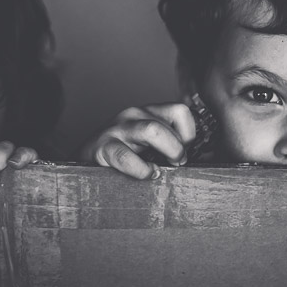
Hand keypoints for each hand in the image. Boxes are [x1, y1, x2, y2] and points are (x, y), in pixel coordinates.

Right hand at [76, 103, 196, 178]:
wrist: (82, 164)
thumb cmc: (120, 158)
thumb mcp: (147, 146)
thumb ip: (170, 147)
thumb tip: (203, 159)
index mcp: (147, 113)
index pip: (181, 111)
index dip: (190, 133)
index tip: (187, 152)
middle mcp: (133, 115)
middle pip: (174, 114)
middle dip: (183, 143)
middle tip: (178, 163)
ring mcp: (118, 129)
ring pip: (153, 129)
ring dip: (170, 151)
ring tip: (166, 169)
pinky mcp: (103, 148)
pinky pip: (127, 156)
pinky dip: (143, 169)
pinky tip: (148, 175)